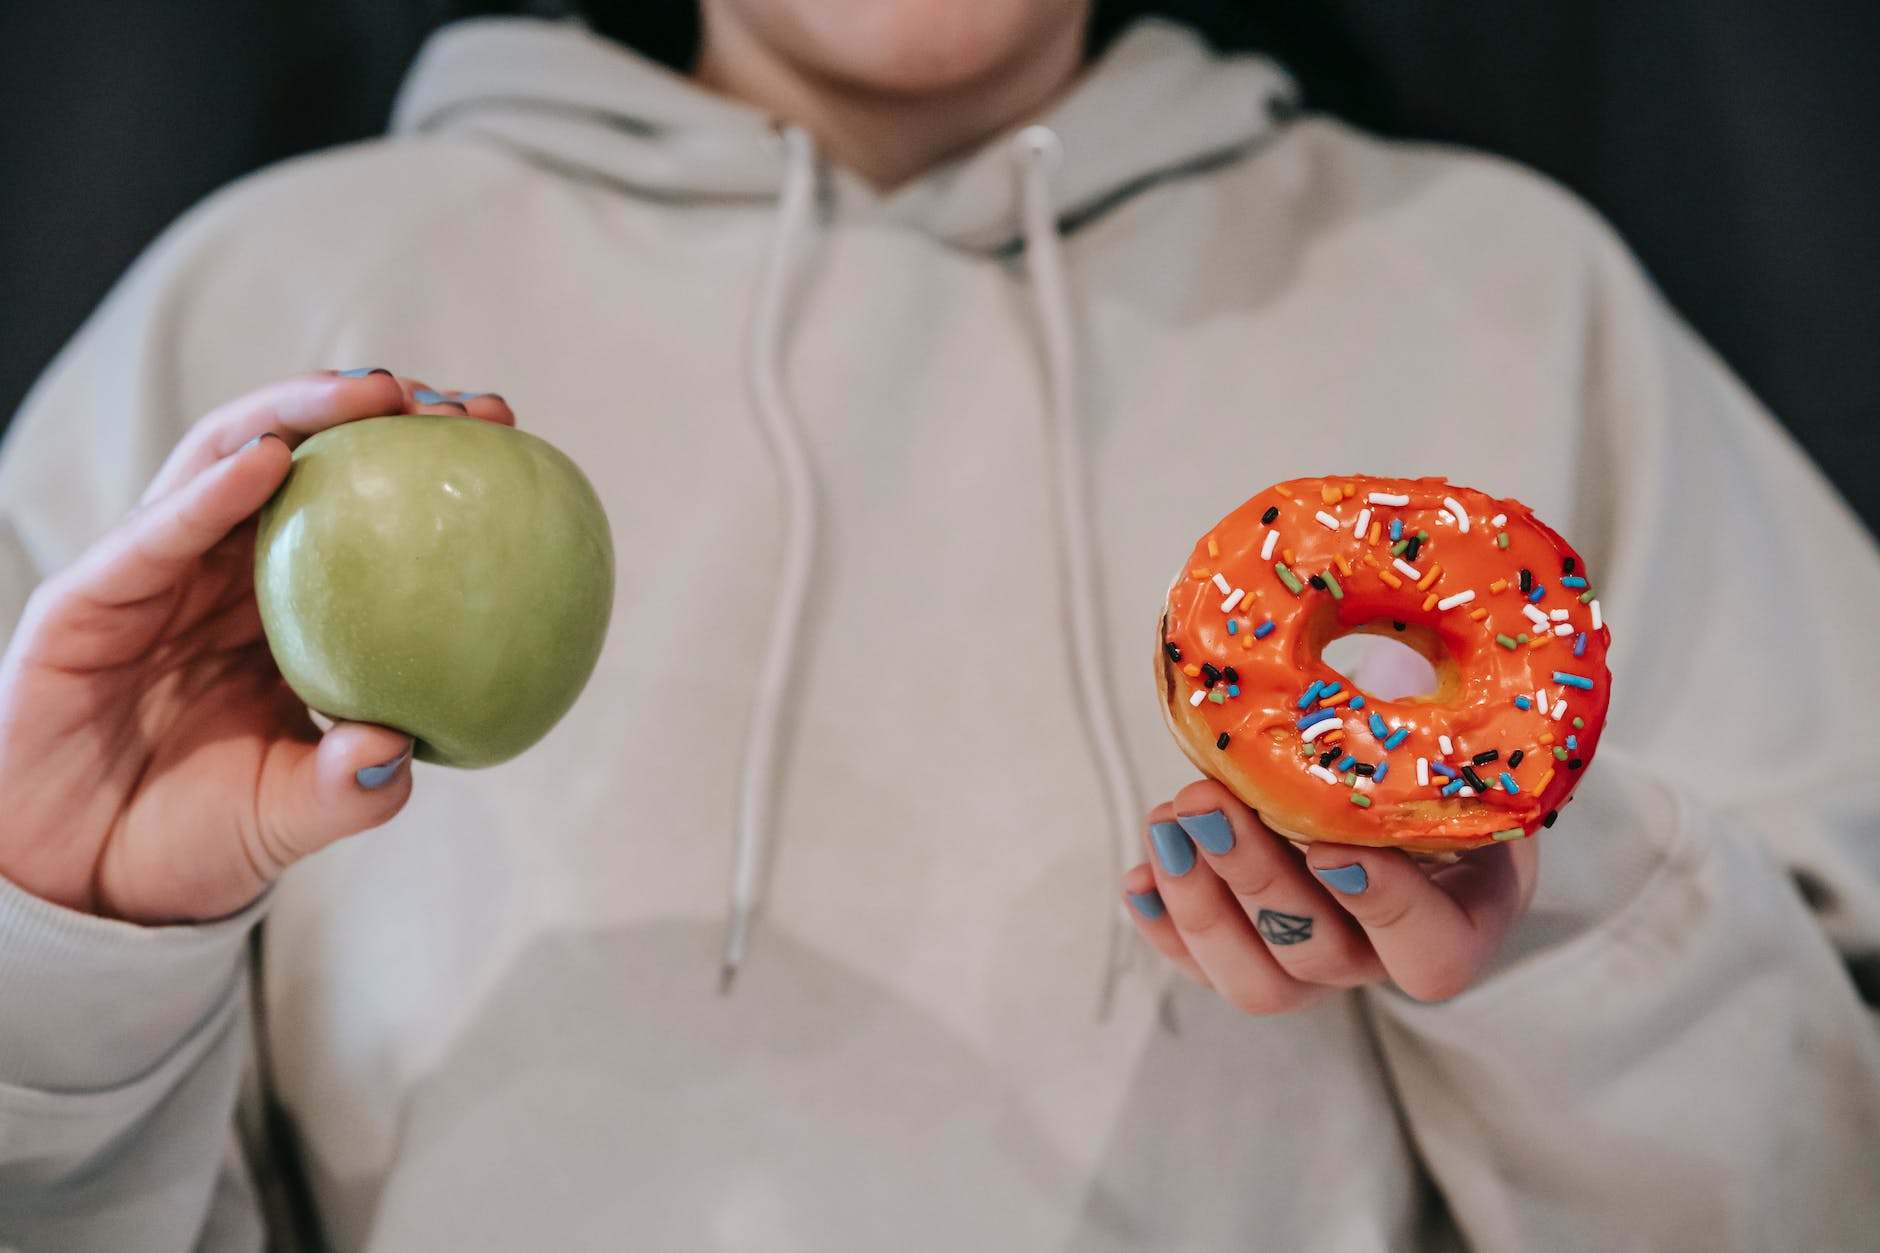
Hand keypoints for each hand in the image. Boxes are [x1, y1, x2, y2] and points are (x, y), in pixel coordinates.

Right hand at [0, 370, 515, 923]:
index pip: (354, 511)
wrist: (85, 888)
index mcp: (277, 610)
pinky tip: (266, 458)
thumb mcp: (292, 816)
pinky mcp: (85, 601)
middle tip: (452, 404)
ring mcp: (151, 579)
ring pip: (220, 465)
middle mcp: (217, 575)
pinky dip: (209, 493)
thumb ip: (350, 788)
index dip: (421, 467)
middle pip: (295, 461)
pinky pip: (153, 538)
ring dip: (295, 416)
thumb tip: (400, 748)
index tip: (503, 440)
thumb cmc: (194, 839)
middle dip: (369, 412)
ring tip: (371, 392)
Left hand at [1122, 779, 1538, 1008]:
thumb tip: (1378, 672)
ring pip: (1257, 982)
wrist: (1408, 772)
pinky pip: (1203, 968)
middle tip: (1205, 802)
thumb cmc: (1444, 755)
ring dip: (1199, 903)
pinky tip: (1141, 875)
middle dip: (1253, 878)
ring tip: (1167, 822)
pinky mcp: (1255, 954)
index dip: (1383, 909)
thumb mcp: (1463, 741)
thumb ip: (1435, 738)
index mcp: (1463, 917)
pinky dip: (1165, 923)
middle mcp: (1387, 956)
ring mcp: (1319, 963)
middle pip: (1321, 958)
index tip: (1330, 846)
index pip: (1434, 954)